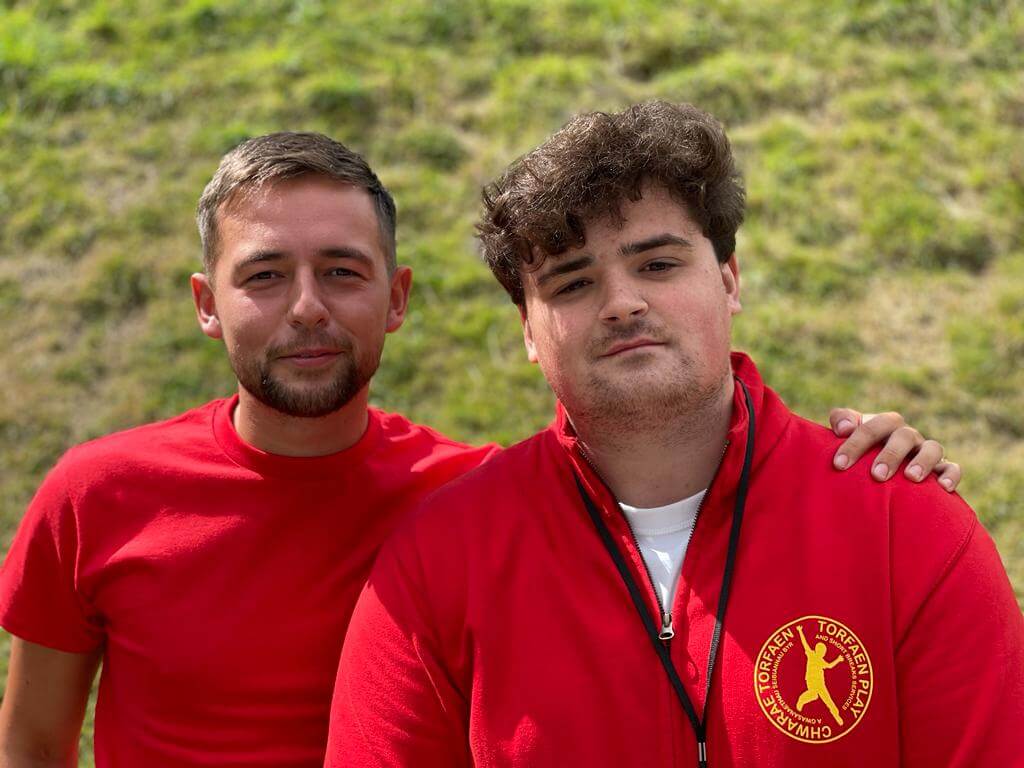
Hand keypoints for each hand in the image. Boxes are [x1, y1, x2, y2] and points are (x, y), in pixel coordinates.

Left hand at [828, 409, 961, 491]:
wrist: (878, 470)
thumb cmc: (860, 452)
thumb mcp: (848, 434)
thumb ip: (842, 420)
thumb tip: (843, 427)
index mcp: (885, 425)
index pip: (872, 427)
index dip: (856, 443)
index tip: (839, 464)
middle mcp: (907, 436)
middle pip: (904, 436)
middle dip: (890, 455)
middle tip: (877, 475)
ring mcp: (926, 451)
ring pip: (933, 449)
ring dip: (923, 461)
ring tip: (912, 477)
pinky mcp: (941, 469)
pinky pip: (952, 468)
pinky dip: (950, 475)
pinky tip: (943, 487)